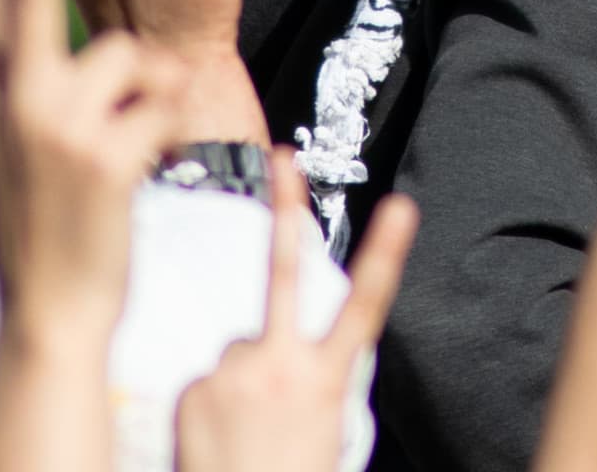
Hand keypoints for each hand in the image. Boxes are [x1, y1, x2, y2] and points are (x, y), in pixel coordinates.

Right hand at [0, 0, 189, 335]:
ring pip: (134, 56)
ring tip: (124, 151)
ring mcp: (56, 125)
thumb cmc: (55, 224)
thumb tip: (96, 48)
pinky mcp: (102, 152)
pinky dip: (167, 131)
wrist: (58, 310)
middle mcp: (16, 102)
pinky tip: (138, 175)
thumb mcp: (29, 151)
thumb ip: (43, 92)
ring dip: (148, 97)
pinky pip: (164, 101)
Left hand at [175, 149, 416, 471]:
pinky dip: (210, 403)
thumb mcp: (320, 431)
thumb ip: (303, 382)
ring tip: (244, 433)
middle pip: (284, 275)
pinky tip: (218, 441)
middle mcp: (282, 369)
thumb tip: (265, 349)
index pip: (365, 308)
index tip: (402, 207)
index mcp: (326, 384)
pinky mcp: (194, 390)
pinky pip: (205, 381)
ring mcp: (234, 375)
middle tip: (283, 155)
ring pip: (237, 351)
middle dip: (287, 209)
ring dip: (240, 379)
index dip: (387, 253)